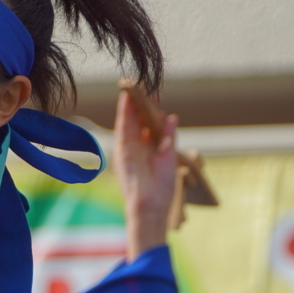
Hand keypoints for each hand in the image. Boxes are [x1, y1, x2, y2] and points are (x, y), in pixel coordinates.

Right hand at [112, 90, 178, 261]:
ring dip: (130, 104)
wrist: (151, 204)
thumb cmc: (161, 187)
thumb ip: (167, 137)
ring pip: (127, 121)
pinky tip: (127, 100)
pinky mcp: (121, 150)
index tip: (155, 97)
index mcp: (148, 149)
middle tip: (145, 88)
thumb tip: (171, 118)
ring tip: (134, 88)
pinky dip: (124, 113)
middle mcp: (136, 147)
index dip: (150, 111)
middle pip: (136, 121)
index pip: (147, 126)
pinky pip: (122, 127)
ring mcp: (128, 148)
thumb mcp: (168, 157)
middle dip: (139, 104)